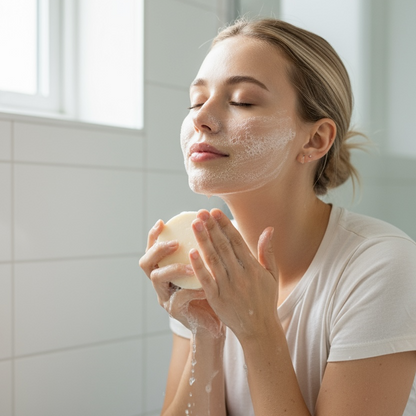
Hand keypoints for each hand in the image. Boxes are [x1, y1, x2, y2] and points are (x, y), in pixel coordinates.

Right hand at [139, 219, 223, 337]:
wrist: (214, 319)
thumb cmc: (210, 289)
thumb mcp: (204, 267)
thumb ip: (201, 250)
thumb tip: (208, 222)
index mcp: (165, 268)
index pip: (152, 248)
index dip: (153, 235)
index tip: (162, 222)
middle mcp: (160, 282)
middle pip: (146, 263)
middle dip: (158, 250)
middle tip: (175, 243)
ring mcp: (165, 297)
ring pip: (157, 278)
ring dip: (174, 269)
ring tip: (192, 267)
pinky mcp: (175, 311)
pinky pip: (179, 297)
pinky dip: (193, 289)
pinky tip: (206, 287)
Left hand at [189, 209, 278, 340]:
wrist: (259, 330)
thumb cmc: (265, 300)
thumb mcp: (272, 275)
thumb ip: (267, 252)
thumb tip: (268, 229)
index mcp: (253, 268)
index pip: (237, 241)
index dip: (225, 225)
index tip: (215, 212)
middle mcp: (240, 275)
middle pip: (223, 247)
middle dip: (212, 228)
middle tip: (201, 212)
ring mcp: (228, 287)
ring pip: (214, 259)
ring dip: (203, 240)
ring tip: (195, 224)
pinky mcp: (217, 299)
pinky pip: (206, 280)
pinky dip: (199, 266)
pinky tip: (191, 252)